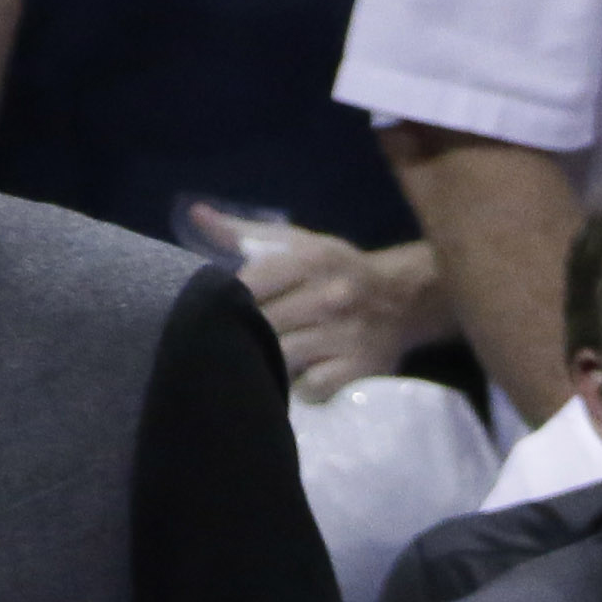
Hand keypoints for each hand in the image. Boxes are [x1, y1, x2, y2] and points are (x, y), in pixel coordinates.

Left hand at [192, 211, 444, 400]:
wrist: (404, 299)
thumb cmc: (338, 270)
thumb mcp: (299, 244)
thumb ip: (245, 233)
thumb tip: (196, 214)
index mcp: (310, 259)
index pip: (250, 284)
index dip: (231, 301)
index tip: (226, 310)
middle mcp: (329, 295)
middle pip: (263, 324)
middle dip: (247, 335)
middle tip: (239, 342)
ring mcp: (345, 335)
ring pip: (283, 357)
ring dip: (271, 362)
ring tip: (268, 359)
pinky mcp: (358, 368)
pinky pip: (310, 386)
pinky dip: (300, 386)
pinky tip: (301, 376)